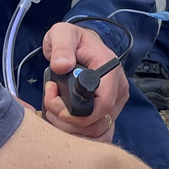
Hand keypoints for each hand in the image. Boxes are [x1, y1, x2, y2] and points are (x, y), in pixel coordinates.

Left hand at [41, 23, 128, 142]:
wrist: (81, 45)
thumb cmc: (73, 39)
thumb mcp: (63, 34)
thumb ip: (62, 47)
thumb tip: (62, 65)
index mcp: (110, 71)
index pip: (103, 104)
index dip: (79, 113)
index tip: (56, 103)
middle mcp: (118, 90)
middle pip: (98, 123)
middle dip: (68, 121)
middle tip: (50, 103)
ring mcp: (115, 104)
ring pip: (97, 132)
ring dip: (70, 128)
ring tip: (53, 110)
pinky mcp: (108, 113)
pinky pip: (97, 134)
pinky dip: (77, 133)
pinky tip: (62, 120)